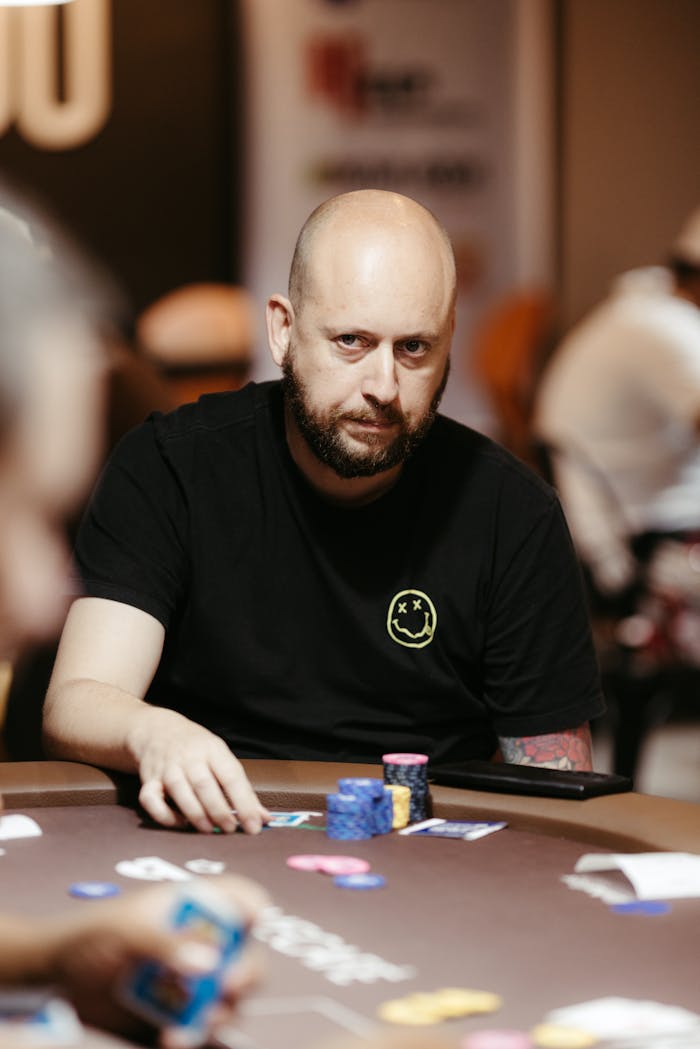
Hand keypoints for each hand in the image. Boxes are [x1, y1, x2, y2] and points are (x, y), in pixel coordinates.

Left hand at [46, 875, 268, 1047]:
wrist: (59, 977)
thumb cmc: (93, 935)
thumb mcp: (126, 931)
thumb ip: (165, 943)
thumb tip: (209, 963)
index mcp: (195, 908)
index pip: (239, 898)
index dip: (254, 906)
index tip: (256, 922)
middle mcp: (204, 944)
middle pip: (247, 955)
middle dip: (246, 972)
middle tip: (229, 987)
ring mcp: (195, 983)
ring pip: (230, 1001)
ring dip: (223, 1014)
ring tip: (198, 1025)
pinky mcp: (180, 1016)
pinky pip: (201, 1032)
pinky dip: (194, 1038)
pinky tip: (172, 1039)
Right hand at [128, 706, 270, 832]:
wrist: (158, 730)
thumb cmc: (196, 748)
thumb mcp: (221, 758)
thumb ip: (242, 789)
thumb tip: (264, 818)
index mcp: (213, 750)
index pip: (232, 776)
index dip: (245, 803)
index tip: (254, 825)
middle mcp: (189, 757)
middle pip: (205, 785)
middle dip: (219, 811)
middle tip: (230, 829)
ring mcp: (167, 768)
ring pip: (180, 792)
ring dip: (196, 815)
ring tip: (209, 829)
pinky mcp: (148, 780)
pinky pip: (150, 801)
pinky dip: (164, 815)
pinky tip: (179, 823)